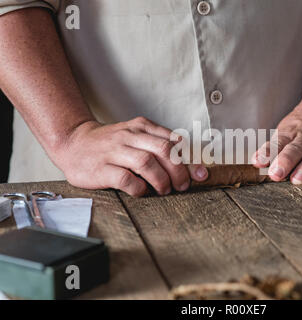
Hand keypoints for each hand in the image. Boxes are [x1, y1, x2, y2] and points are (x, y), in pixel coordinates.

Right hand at [51, 117, 207, 196]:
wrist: (73, 142)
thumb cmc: (110, 144)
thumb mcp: (135, 136)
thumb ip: (158, 143)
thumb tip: (187, 158)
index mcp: (140, 128)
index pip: (171, 141)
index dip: (190, 159)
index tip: (201, 174)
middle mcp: (129, 137)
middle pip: (163, 150)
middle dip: (178, 171)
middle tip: (182, 186)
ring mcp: (114, 152)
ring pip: (146, 163)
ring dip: (161, 180)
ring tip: (164, 190)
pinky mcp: (101, 169)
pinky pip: (125, 179)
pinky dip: (139, 188)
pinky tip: (142, 191)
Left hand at [252, 97, 301, 183]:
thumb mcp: (286, 129)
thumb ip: (274, 148)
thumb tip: (257, 163)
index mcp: (291, 131)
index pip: (278, 142)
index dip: (268, 153)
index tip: (259, 162)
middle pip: (295, 149)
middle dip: (285, 162)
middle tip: (276, 174)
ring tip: (296, 180)